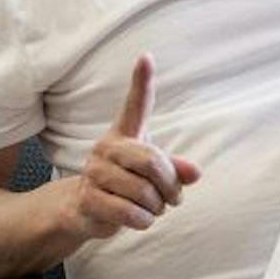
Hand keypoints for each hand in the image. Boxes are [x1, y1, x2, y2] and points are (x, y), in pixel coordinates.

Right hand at [68, 53, 201, 240]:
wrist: (84, 210)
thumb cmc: (125, 185)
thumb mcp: (153, 176)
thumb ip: (175, 170)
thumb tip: (196, 172)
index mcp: (124, 134)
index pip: (135, 105)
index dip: (141, 81)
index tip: (146, 57)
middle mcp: (106, 148)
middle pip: (151, 161)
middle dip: (170, 186)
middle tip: (173, 199)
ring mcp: (94, 172)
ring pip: (143, 192)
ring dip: (157, 208)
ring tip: (153, 209)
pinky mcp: (88, 198)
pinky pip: (129, 212)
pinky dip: (144, 221)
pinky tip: (140, 219)